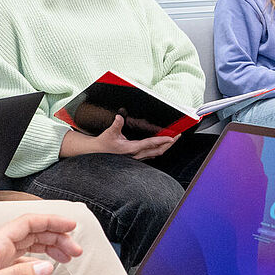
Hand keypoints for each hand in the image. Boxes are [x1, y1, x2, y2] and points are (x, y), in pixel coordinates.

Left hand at [0, 212, 81, 274]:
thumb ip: (17, 274)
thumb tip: (45, 266)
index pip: (28, 223)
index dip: (51, 222)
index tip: (70, 227)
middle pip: (33, 233)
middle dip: (56, 237)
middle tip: (75, 249)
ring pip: (29, 246)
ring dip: (49, 248)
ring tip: (67, 256)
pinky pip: (22, 261)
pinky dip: (37, 262)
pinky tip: (44, 268)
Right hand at [61, 115, 176, 159]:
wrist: (96, 153)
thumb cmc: (103, 144)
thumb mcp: (108, 133)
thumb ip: (115, 125)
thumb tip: (119, 116)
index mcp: (131, 149)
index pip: (150, 144)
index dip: (161, 141)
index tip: (171, 137)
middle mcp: (136, 155)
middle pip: (157, 150)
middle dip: (169, 144)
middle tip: (178, 136)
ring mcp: (136, 157)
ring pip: (155, 153)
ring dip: (165, 147)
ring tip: (173, 140)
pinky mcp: (136, 157)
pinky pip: (151, 154)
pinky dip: (158, 149)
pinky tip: (162, 145)